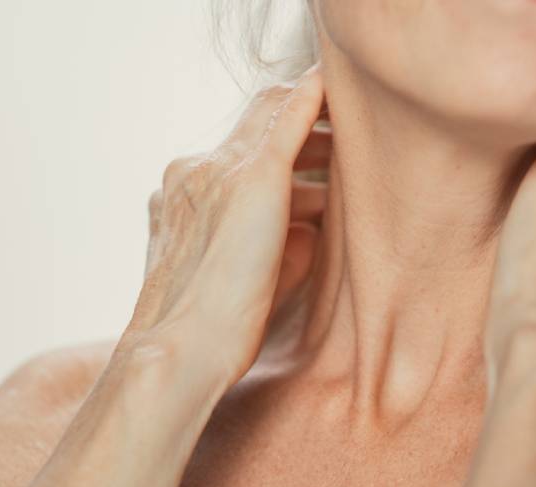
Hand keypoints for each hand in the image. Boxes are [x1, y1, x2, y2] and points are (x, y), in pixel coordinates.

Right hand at [121, 65, 328, 387]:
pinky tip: (332, 84)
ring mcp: (218, 171)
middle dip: (300, 135)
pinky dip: (309, 99)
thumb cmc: (214, 335)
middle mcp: (192, 173)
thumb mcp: (246, 282)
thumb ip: (278, 248)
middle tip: (344, 149)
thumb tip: (314, 233)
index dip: (275, 147)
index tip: (314, 161)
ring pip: (273, 124)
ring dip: (314, 135)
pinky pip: (285, 119)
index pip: (232, 150)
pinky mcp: (251, 180)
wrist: (182, 352)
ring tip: (353, 144)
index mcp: (182, 197)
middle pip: (254, 127)